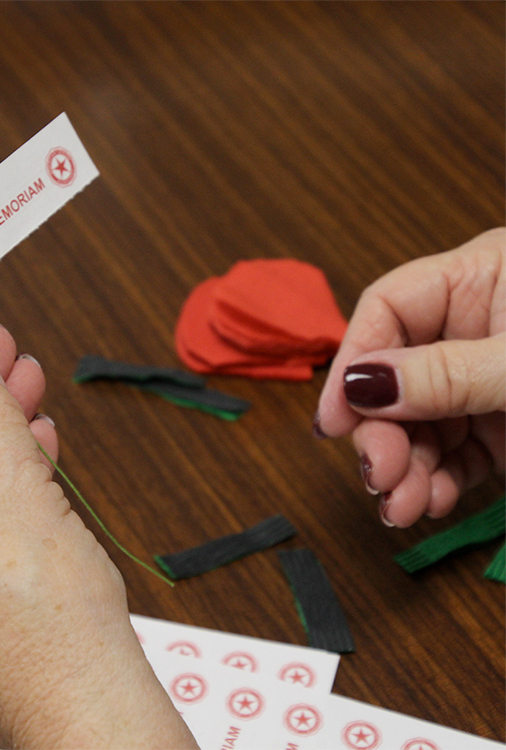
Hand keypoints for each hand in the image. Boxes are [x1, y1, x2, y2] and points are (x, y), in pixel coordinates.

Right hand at [315, 228, 504, 527]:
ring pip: (420, 423)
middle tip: (379, 476)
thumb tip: (357, 384)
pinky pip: (455, 452)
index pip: (386, 310)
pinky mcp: (502, 423)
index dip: (352, 364)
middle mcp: (472, 327)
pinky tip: (433, 501)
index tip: (335, 421)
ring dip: (407, 469)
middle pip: (394, 377)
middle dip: (381, 432)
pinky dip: (440, 481)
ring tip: (404, 508)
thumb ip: (446, 373)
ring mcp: (484, 379)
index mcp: (477, 279)